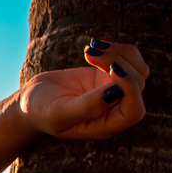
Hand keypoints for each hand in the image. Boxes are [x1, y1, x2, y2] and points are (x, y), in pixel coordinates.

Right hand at [18, 39, 148, 140]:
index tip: (111, 69)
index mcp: (105, 126)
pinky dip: (117, 48)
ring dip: (119, 53)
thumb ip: (88, 107)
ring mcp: (115, 92)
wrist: (32, 100)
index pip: (134, 111)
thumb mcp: (60, 112)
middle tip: (90, 54)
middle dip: (118, 63)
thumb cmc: (42, 112)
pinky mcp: (110, 76)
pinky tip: (93, 46)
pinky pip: (129, 59)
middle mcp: (115, 110)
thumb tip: (117, 92)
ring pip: (138, 69)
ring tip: (91, 48)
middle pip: (138, 84)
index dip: (130, 88)